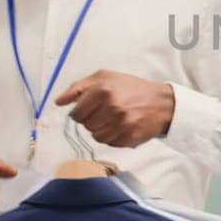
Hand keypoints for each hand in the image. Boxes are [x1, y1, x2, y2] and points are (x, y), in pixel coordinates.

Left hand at [55, 70, 174, 148]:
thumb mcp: (104, 78)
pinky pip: (109, 143)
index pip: (76, 113)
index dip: (81, 112)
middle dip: (93, 120)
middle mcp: (112, 107)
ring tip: (114, 120)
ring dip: (102, 130)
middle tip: (106, 112)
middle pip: (86, 126)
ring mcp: (121, 124)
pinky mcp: (129, 137)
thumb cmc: (132, 88)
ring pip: (96, 136)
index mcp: (103, 90)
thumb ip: (78, 88)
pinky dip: (113, 137)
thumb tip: (58, 102)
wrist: (162, 103)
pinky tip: (122, 127)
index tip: (90, 109)